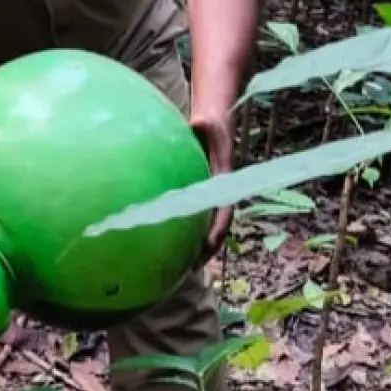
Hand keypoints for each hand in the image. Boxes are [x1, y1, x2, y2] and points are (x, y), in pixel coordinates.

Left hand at [190, 112, 234, 260]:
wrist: (213, 124)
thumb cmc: (210, 124)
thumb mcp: (208, 122)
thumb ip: (204, 123)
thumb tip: (197, 122)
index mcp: (223, 181)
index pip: (224, 210)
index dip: (217, 229)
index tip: (208, 245)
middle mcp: (218, 193)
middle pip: (216, 228)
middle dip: (206, 249)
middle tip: (190, 268)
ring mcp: (209, 196)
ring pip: (206, 227)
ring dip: (196, 247)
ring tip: (179, 268)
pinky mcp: (198, 196)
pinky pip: (192, 218)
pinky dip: (185, 234)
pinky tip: (166, 245)